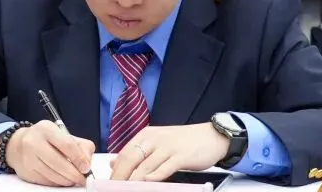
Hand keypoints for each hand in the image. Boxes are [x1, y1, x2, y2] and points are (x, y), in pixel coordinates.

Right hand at [0, 121, 93, 186]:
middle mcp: (34, 142)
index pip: (67, 144)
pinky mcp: (26, 172)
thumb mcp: (62, 134)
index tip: (86, 168)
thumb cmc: (46, 140)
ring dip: (67, 180)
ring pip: (53, 175)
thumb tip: (87, 163)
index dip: (79, 158)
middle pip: (59, 163)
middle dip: (74, 174)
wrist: (18, 145)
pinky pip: (46, 182)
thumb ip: (80, 145)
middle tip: (82, 178)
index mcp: (46, 129)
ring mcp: (28, 158)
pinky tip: (61, 179)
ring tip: (73, 179)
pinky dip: (57, 183)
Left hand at [109, 123, 230, 181]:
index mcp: (146, 135)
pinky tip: (147, 183)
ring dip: (134, 180)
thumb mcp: (157, 142)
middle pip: (131, 159)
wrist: (212, 136)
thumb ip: (137, 152)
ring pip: (145, 165)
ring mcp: (168, 147)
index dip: (116, 170)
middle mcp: (155, 139)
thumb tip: (114, 162)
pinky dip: (155, 176)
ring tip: (127, 189)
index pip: (125, 153)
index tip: (109, 182)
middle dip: (120, 176)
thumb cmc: (184, 142)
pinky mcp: (181, 156)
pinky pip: (165, 167)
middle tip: (114, 188)